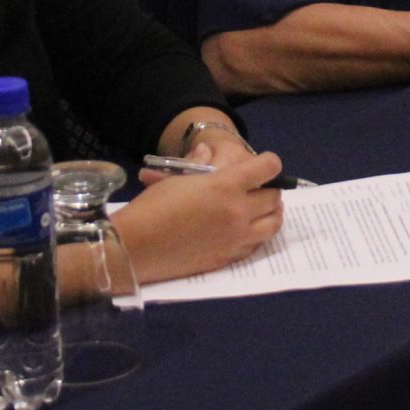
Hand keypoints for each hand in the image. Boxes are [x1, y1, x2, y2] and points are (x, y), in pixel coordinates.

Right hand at [114, 147, 285, 284]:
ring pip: (273, 224)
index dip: (270, 163)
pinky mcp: (229, 258)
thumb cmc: (152, 207)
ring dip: (271, 214)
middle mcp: (238, 211)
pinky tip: (244, 231)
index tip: (265, 165)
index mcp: (226, 185)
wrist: (135, 248)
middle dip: (270, 189)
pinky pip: (256, 245)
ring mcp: (236, 238)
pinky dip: (256, 235)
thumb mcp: (176, 178)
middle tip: (260, 189)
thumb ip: (198, 163)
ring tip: (261, 210)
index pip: (268, 168)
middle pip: (274, 197)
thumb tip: (206, 151)